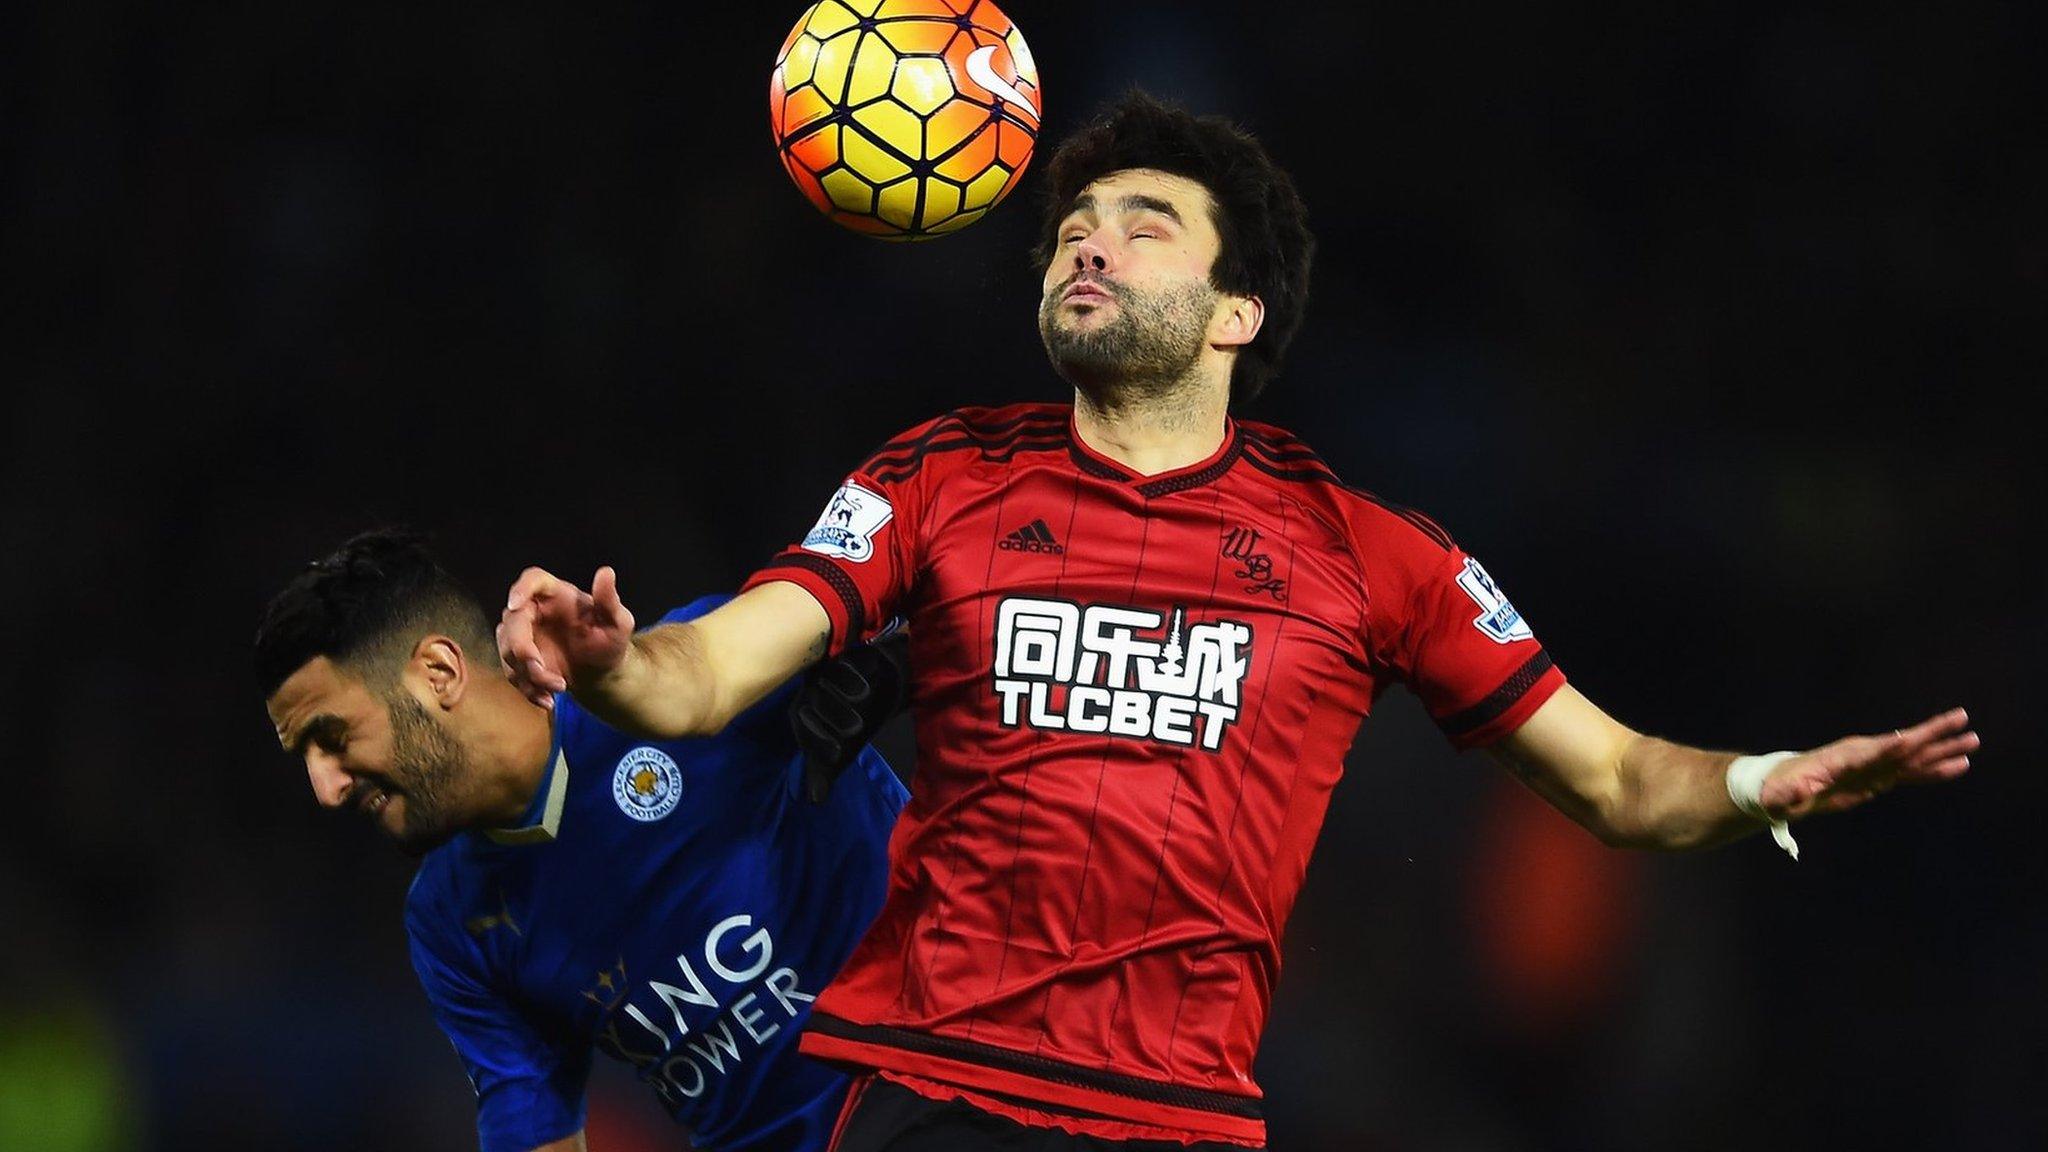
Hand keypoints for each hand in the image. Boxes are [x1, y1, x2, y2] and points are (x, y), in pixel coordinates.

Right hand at [498, 566, 635, 708]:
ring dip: (529, 675)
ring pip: (509, 651)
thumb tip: (607, 572)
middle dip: (522, 649)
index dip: (520, 589)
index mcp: (555, 594)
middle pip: (512, 622)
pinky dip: (529, 690)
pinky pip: (513, 674)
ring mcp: (522, 635)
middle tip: (539, 670)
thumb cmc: (610, 640)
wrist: (601, 671)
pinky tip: (548, 701)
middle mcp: (533, 611)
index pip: (532, 580)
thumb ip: (610, 600)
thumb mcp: (618, 622)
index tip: (515, 604)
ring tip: (559, 688)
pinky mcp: (518, 660)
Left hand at [790, 632, 909, 802]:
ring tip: (862, 704)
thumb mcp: (845, 750)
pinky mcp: (846, 655)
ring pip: (827, 682)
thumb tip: (815, 800)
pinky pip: (845, 663)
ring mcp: (828, 672)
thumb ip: (826, 771)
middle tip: (855, 730)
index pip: (803, 727)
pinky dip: (854, 674)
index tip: (837, 755)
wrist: (887, 687)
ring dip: (842, 695)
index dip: (817, 742)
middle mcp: (812, 691)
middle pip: (813, 703)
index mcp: (806, 713)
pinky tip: (866, 686)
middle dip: (831, 717)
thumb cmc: (859, 719)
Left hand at [1758, 707, 1976, 818]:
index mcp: (1841, 758)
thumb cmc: (1778, 791)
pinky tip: (1958, 766)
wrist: (1781, 788)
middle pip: (1902, 745)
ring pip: (1914, 757)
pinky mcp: (1879, 777)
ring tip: (1973, 742)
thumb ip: (1784, 796)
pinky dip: (1935, 770)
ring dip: (1942, 750)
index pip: (1871, 752)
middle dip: (1930, 736)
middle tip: (1962, 722)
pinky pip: (1912, 772)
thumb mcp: (1778, 796)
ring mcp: (1873, 765)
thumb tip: (1786, 797)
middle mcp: (1863, 756)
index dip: (1889, 748)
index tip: (1911, 739)